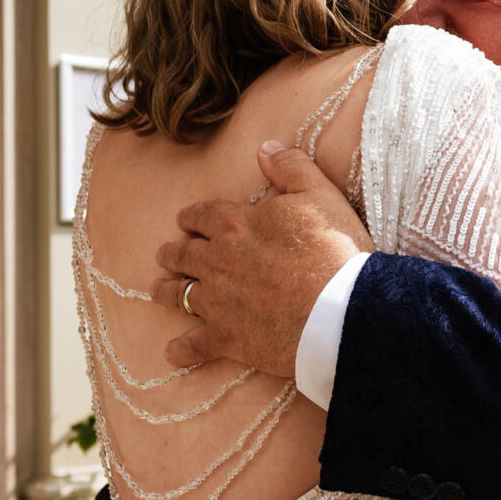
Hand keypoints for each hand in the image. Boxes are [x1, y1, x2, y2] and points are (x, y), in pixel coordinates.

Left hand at [151, 142, 373, 373]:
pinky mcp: (227, 338)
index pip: (203, 215)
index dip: (193, 217)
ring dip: (167, 291)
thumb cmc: (336, 250)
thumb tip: (266, 148)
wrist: (342, 310)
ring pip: (180, 294)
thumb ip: (290, 167)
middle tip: (166, 254)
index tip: (186, 220)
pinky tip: (173, 352)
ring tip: (159, 290)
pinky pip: (195, 344)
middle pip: (185, 254)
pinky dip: (182, 349)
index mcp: (236, 224)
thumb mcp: (320, 194)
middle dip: (173, 253)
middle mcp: (218, 261)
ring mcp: (218, 301)